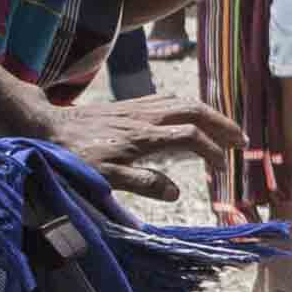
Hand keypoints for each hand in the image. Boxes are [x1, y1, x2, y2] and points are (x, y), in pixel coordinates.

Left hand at [49, 90, 239, 190]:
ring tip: (225, 129)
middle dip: (223, 125)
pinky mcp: (133, 104)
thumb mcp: (105, 178)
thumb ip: (143, 183)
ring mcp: (141, 108)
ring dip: (211, 114)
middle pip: (197, 112)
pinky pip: (171, 99)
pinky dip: (191, 106)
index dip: (212, 151)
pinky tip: (194, 116)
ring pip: (186, 102)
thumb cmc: (75, 156)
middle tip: (242, 141)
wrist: (48, 126)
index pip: (192, 138)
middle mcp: (147, 117)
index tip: (221, 168)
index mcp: (145, 136)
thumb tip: (177, 191)